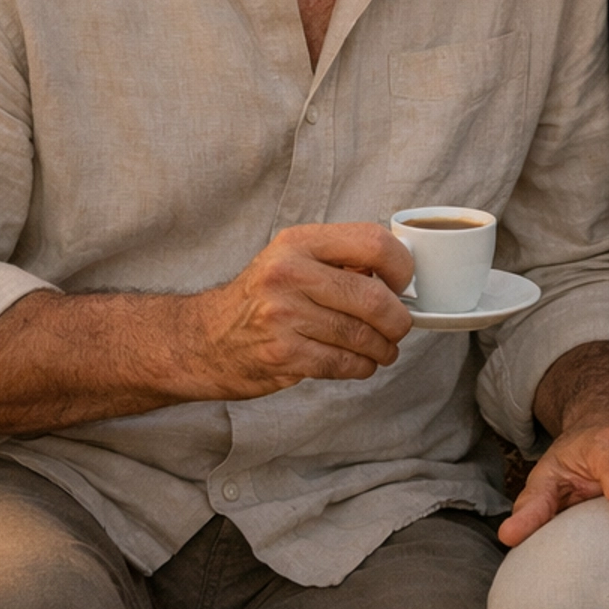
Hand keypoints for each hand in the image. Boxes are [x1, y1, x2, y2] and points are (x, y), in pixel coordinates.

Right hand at [192, 221, 415, 396]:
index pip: (372, 242)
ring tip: (383, 348)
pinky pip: (343, 363)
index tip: (403, 284)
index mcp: (299, 242)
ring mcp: (283, 315)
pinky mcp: (283, 354)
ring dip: (383, 348)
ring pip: (362, 336)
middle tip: (400, 327)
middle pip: (373, 298)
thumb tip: (398, 275)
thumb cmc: (259, 298)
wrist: (205, 338)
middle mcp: (289, 274)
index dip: (401, 266)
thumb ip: (339, 260)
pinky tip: (360, 362)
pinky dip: (362, 366)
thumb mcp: (292, 260)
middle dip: (398, 320)